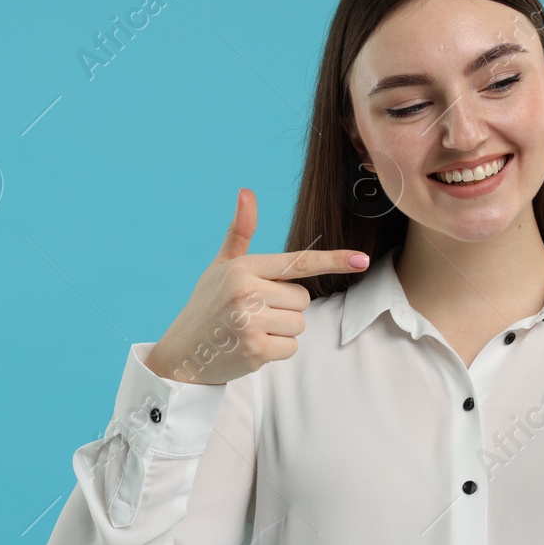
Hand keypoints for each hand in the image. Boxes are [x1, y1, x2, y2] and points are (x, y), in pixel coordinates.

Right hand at [144, 188, 369, 384]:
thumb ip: (240, 232)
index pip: (298, 262)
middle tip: (254, 314)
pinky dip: (276, 351)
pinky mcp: (255, 349)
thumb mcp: (221, 266)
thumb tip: (247, 191)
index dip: (333, 260)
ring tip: (250, 330)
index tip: (361, 259)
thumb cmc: (207, 306)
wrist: (182, 353)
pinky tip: (251, 347)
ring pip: (299, 324)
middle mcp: (247, 291)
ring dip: (281, 331)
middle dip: (286, 308)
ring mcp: (250, 321)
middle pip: (303, 299)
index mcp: (243, 267)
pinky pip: (291, 347)